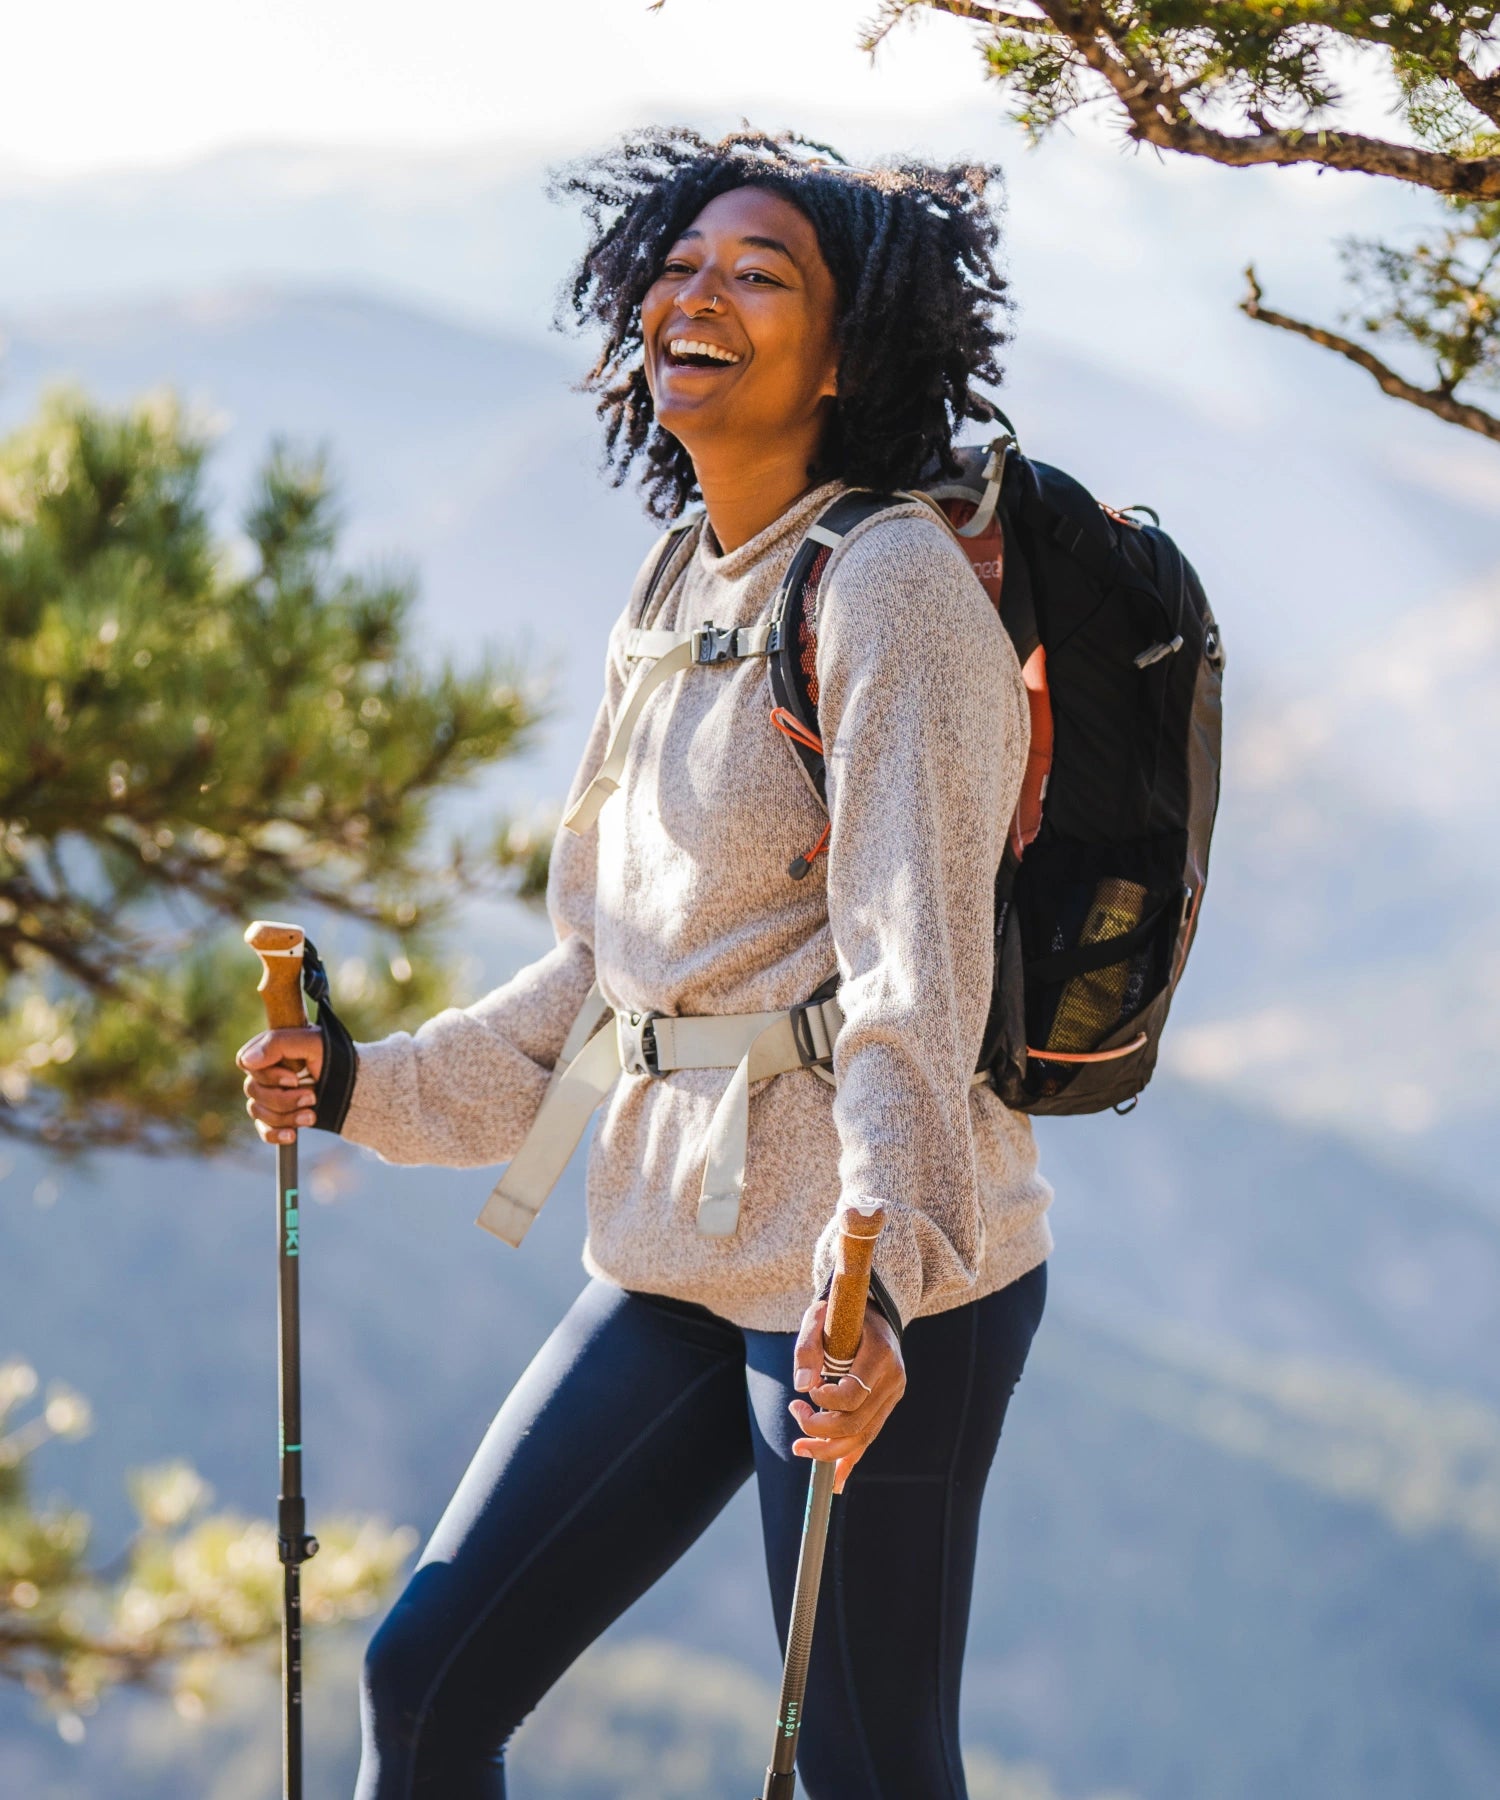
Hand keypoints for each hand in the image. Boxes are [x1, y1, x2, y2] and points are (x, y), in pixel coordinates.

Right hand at [237, 1028, 324, 1144]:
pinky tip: (292, 1135)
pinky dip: (275, 1134)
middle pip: (253, 1090)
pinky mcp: (278, 1116)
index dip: (267, 1075)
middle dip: (284, 1098)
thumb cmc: (333, 1056)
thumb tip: (246, 1061)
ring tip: (312, 1114)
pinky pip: (264, 1130)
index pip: (246, 1063)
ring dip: (286, 1116)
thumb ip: (277, 1045)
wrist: (356, 1084)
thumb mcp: (311, 1042)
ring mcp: (271, 1096)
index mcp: (270, 1051)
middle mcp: (266, 1073)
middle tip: (312, 1096)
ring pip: (258, 1111)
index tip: (294, 1079)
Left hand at [788, 1297, 905, 1493]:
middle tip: (795, 1412)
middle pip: (857, 1422)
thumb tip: (801, 1384)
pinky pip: (868, 1438)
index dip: (825, 1401)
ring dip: (829, 1449)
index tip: (806, 1392)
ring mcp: (893, 1394)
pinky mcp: (887, 1405)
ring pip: (863, 1436)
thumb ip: (807, 1346)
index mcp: (880, 1353)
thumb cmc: (841, 1313)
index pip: (854, 1393)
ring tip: (799, 1448)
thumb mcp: (819, 1317)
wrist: (872, 1311)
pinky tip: (835, 1481)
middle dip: (820, 1429)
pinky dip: (850, 1460)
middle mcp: (893, 1378)